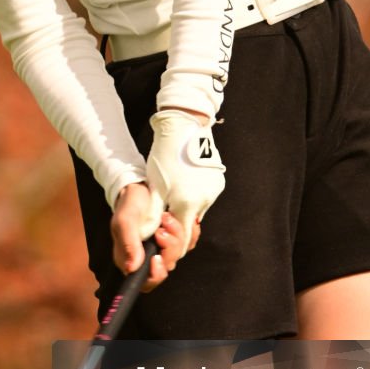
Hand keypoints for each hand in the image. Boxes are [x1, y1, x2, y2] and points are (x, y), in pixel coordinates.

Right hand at [111, 183, 200, 288]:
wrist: (140, 186)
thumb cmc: (129, 204)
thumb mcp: (125, 221)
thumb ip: (128, 244)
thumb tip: (132, 268)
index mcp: (131, 258)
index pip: (147, 282)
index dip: (155, 274)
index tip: (157, 256)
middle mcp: (148, 256)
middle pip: (167, 267)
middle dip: (169, 247)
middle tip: (162, 226)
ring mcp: (163, 247)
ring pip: (179, 253)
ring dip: (177, 234)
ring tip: (167, 216)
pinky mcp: (175, 237)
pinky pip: (189, 242)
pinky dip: (188, 230)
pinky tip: (178, 218)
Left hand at [144, 108, 225, 236]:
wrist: (184, 128)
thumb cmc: (165, 156)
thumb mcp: (154, 187)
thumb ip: (154, 214)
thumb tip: (151, 233)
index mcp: (187, 204)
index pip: (184, 237)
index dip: (173, 240)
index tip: (163, 234)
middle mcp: (204, 200)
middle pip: (191, 222)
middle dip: (178, 221)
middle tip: (164, 209)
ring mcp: (213, 191)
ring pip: (198, 209)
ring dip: (186, 207)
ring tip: (174, 190)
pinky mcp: (218, 182)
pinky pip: (205, 196)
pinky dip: (195, 195)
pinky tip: (185, 181)